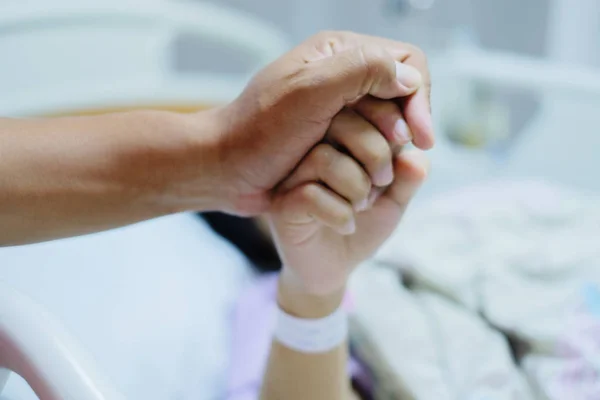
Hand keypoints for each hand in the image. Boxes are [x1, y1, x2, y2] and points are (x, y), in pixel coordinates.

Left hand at [213, 31, 431, 214]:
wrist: (225, 169)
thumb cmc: (260, 131)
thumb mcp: (310, 92)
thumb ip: (362, 71)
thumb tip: (410, 77)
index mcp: (338, 53)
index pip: (406, 62)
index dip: (420, 99)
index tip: (420, 138)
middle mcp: (342, 77)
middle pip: (401, 97)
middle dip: (402, 129)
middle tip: (394, 158)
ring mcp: (338, 109)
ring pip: (388, 128)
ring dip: (387, 154)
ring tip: (376, 178)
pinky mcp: (333, 140)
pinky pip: (370, 149)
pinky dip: (371, 166)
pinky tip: (366, 183)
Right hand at [268, 108, 428, 296]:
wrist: (334, 269)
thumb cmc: (362, 225)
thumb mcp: (394, 200)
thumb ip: (407, 177)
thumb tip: (417, 156)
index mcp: (337, 138)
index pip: (359, 107)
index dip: (387, 125)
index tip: (398, 156)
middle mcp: (310, 149)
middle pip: (340, 123)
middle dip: (375, 154)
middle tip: (382, 184)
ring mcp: (292, 177)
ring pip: (324, 158)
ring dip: (356, 186)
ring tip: (362, 206)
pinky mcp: (282, 205)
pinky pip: (311, 195)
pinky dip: (340, 213)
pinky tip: (346, 226)